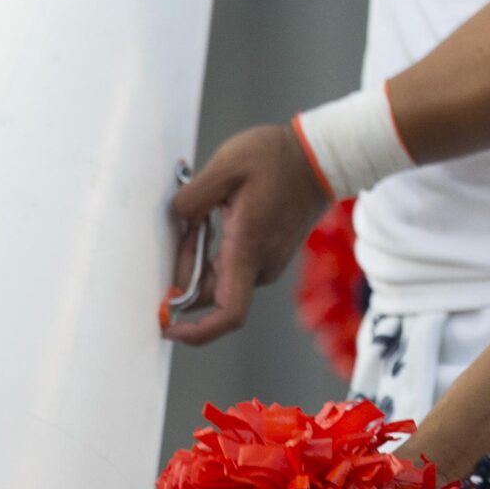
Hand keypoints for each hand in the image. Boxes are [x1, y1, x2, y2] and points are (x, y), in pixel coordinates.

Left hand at [165, 122, 328, 343]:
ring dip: (201, 262)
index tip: (168, 326)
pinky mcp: (272, 254)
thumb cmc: (275, 158)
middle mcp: (262, 265)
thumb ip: (192, 199)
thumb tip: (177, 223)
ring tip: (201, 219)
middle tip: (184, 231)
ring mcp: (270, 262)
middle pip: (213, 296)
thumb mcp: (226, 165)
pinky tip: (217, 220)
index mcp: (248, 249)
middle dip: (187, 274)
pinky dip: (217, 255)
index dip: (195, 332)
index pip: (227, 314)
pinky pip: (236, 268)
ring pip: (223, 281)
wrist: (321, 157)